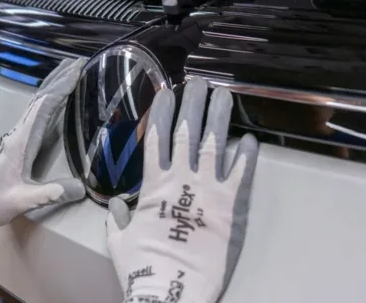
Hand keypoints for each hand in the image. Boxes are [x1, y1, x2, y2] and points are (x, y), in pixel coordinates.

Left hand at [0, 57, 87, 242]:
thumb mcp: (24, 201)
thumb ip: (50, 194)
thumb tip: (81, 188)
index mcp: (21, 142)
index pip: (43, 107)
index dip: (60, 88)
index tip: (77, 72)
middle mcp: (19, 133)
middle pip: (40, 98)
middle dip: (59, 79)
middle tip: (79, 61)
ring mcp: (19, 136)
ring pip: (38, 103)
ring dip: (54, 86)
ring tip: (71, 71)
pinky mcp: (21, 142)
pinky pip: (37, 114)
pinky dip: (50, 100)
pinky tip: (58, 97)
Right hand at [106, 78, 258, 302]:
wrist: (174, 290)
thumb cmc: (143, 267)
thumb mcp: (120, 240)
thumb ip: (118, 219)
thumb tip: (114, 205)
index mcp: (154, 184)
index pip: (156, 138)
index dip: (161, 112)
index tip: (166, 91)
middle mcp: (182, 178)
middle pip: (187, 131)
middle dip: (192, 103)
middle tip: (198, 82)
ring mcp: (209, 190)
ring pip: (215, 143)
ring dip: (219, 116)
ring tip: (224, 95)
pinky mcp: (233, 206)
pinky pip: (242, 174)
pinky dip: (246, 155)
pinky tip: (251, 138)